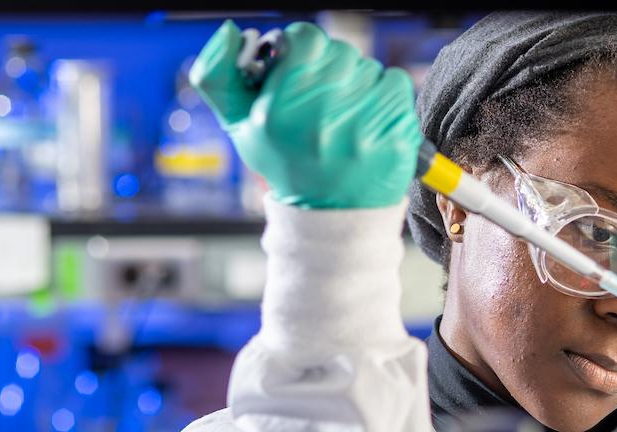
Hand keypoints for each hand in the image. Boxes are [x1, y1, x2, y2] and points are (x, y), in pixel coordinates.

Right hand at [190, 20, 421, 208]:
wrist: (332, 216)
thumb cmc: (286, 163)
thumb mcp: (241, 127)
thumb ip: (219, 76)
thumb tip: (230, 31)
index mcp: (278, 113)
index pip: (307, 39)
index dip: (305, 48)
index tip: (305, 66)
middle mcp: (320, 119)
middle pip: (341, 53)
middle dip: (334, 70)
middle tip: (328, 98)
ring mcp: (363, 130)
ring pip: (369, 68)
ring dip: (360, 84)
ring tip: (349, 117)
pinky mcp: (396, 137)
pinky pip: (396, 83)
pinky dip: (386, 96)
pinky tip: (371, 121)